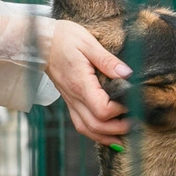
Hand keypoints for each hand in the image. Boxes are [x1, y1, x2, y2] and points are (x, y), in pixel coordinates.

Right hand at [42, 19, 130, 144]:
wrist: (40, 41)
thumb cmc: (64, 39)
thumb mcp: (88, 43)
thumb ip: (108, 61)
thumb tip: (127, 74)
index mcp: (81, 84)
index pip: (102, 110)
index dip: (119, 110)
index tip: (131, 101)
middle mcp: (74, 97)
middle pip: (96, 125)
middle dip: (117, 129)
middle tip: (134, 123)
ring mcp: (70, 101)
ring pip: (86, 129)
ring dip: (106, 137)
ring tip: (123, 137)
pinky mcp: (69, 101)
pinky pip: (81, 124)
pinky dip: (95, 133)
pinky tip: (107, 133)